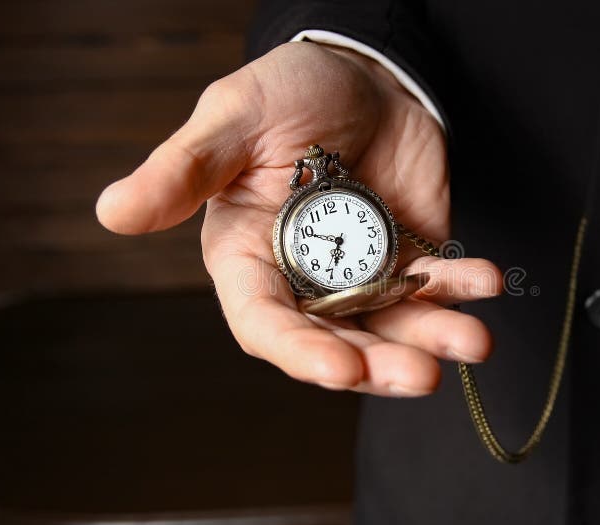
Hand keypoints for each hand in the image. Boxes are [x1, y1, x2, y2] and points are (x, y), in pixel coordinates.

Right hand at [96, 42, 502, 395]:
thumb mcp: (232, 120)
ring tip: (473, 344)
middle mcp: (306, 280)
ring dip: (434, 340)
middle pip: (339, 340)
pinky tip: (488, 282)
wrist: (364, 75)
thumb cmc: (287, 93)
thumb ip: (183, 169)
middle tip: (421, 375)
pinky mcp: (412, 257)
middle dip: (379, 363)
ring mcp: (365, 273)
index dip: (299, 351)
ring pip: (395, 326)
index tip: (341, 368)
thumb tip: (112, 212)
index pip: (266, 322)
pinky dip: (464, 288)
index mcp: (252, 258)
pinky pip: (438, 286)